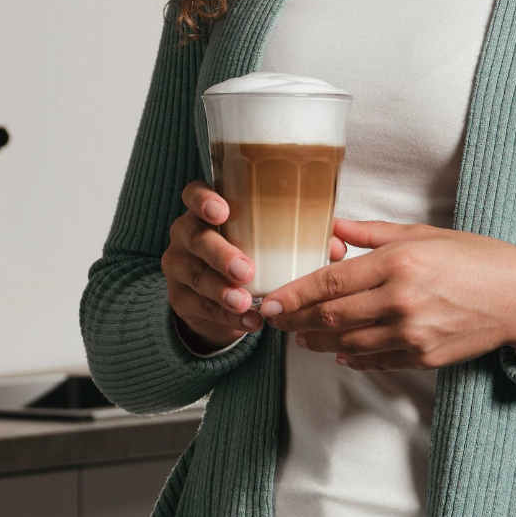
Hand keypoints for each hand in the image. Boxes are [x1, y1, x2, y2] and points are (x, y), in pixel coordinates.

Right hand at [164, 180, 346, 353]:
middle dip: (221, 254)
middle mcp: (186, 234)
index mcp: (206, 211)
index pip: (193, 194)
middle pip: (196, 238)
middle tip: (246, 270)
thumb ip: (301, 238)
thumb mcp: (268, 242)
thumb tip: (337, 246)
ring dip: (222, 290)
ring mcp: (178, 266)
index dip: (203, 200)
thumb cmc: (249, 254)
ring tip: (246, 302)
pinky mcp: (179, 299)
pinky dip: (226, 317)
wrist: (218, 297)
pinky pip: (199, 307)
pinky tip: (248, 322)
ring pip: (195, 276)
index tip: (222, 211)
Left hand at [258, 217, 515, 370]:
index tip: (270, 299)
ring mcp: (412, 333)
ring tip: (299, 335)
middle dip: (296, 319)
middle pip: (331, 315)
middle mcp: (401, 300)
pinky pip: (375, 360)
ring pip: (347, 343)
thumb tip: (333, 229)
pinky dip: (352, 357)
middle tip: (273, 320)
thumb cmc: (478, 258)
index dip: (294, 293)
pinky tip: (339, 351)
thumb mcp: (426, 234)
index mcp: (400, 263)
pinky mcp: (423, 357)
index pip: (332, 281)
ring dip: (317, 340)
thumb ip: (374, 235)